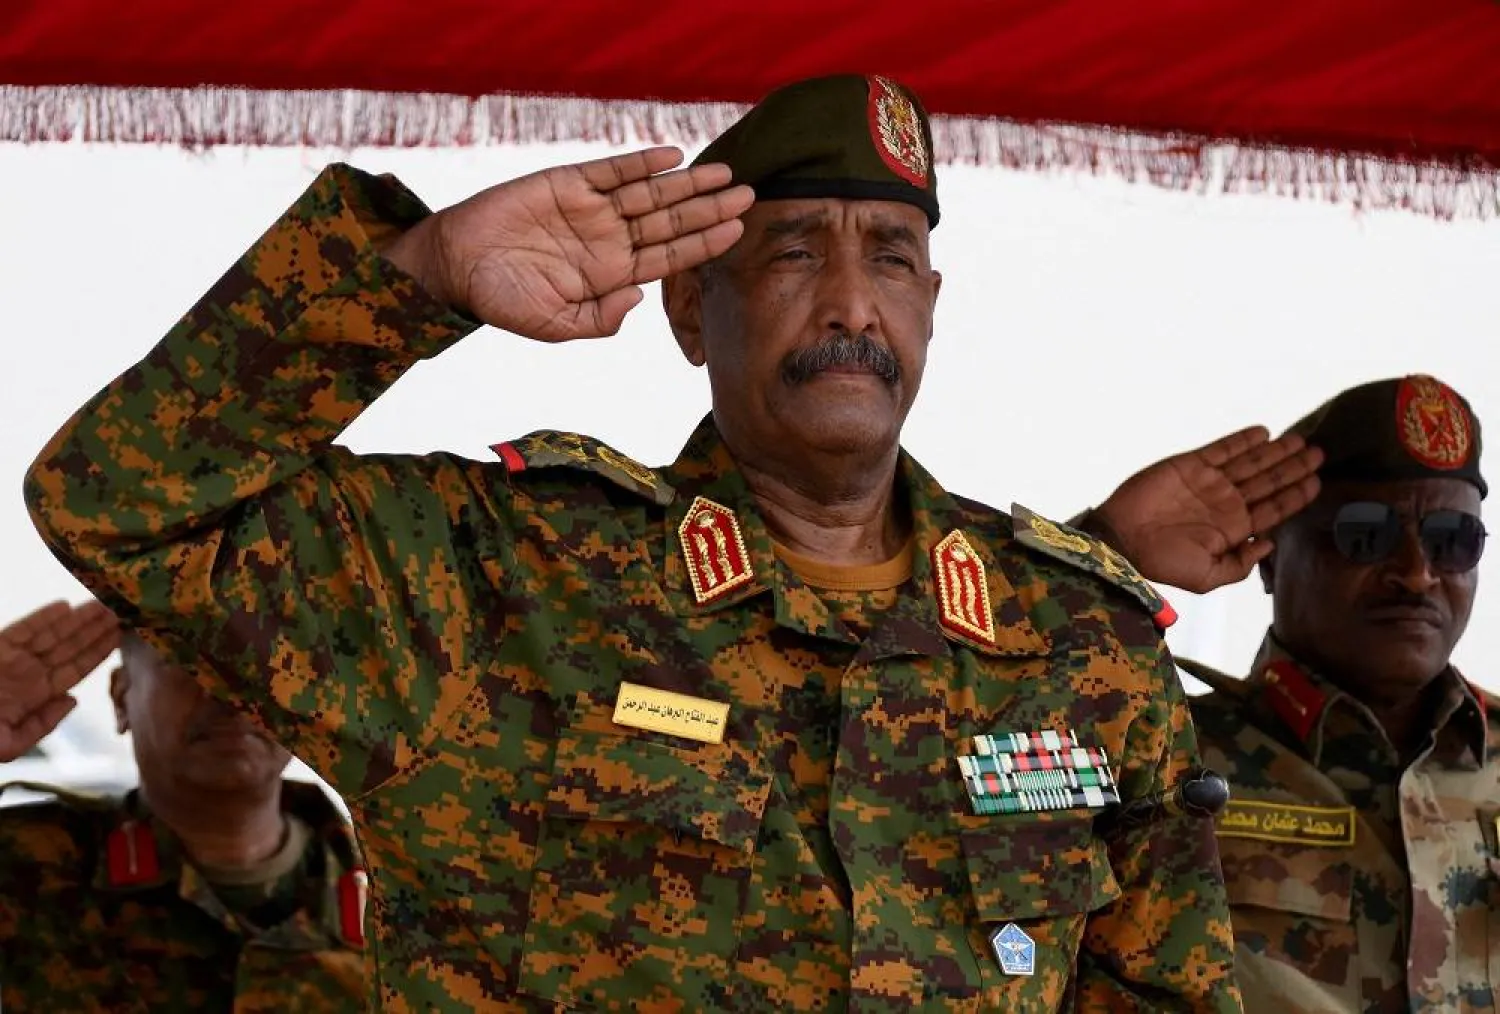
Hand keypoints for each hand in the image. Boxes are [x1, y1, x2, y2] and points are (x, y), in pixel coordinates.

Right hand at [0, 600, 119, 760]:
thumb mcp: (8, 746)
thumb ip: (41, 725)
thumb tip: (74, 700)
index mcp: (34, 697)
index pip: (74, 672)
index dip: (98, 654)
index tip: (121, 638)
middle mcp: (26, 675)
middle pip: (69, 648)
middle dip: (94, 630)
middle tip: (123, 610)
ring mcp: (10, 660)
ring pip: (50, 635)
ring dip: (77, 619)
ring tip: (103, 604)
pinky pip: (21, 631)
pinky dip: (41, 619)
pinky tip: (65, 607)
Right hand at [385, 147, 753, 340]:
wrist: (455, 267)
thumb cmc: (502, 302)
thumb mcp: (556, 325)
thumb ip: (600, 320)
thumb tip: (639, 297)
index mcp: (611, 274)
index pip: (670, 257)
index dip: (704, 243)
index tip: (738, 230)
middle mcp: (609, 239)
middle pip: (670, 222)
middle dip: (709, 209)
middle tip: (750, 195)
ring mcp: (591, 210)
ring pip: (650, 194)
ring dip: (687, 184)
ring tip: (724, 173)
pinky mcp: (567, 183)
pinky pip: (611, 170)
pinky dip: (640, 163)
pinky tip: (671, 158)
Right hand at [1092, 427, 1322, 593]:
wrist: (1122, 541)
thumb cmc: (1161, 563)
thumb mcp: (1207, 577)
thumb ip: (1240, 564)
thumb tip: (1270, 544)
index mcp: (1232, 529)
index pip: (1273, 509)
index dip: (1296, 496)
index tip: (1317, 482)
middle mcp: (1224, 503)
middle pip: (1268, 482)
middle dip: (1294, 468)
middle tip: (1319, 454)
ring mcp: (1208, 482)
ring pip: (1251, 463)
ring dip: (1276, 452)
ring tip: (1300, 441)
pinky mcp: (1190, 465)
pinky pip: (1222, 449)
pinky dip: (1242, 441)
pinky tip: (1263, 433)